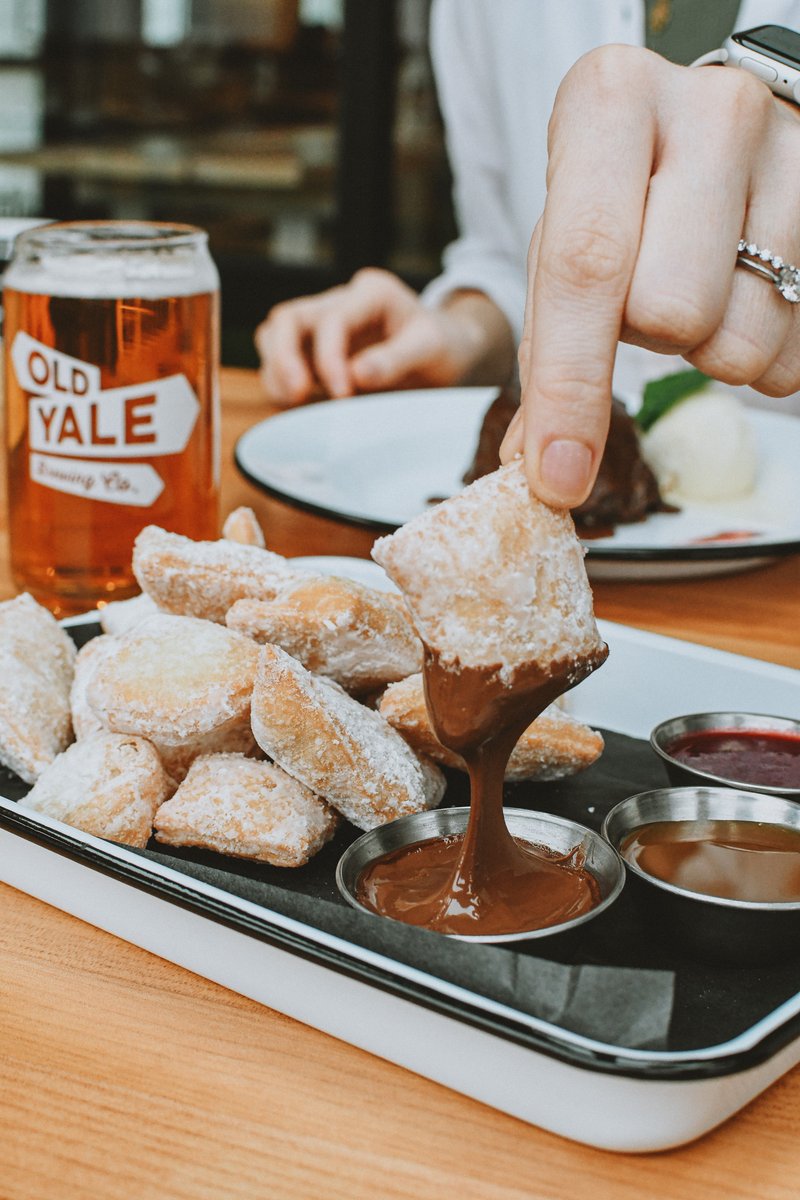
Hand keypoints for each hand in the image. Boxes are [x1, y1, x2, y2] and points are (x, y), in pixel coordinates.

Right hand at [255, 268, 514, 404]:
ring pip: (276, 334)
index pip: (332, 320)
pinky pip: (282, 359)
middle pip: (288, 318)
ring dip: (277, 369)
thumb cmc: (443, 345)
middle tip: (297, 394)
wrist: (449, 350)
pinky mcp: (316, 349)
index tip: (343, 395)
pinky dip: (281, 380)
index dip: (329, 359)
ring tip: (295, 400)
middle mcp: (341, 301)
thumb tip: (357, 375)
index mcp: (372, 292)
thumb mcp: (433, 348)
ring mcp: (324, 324)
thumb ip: (397, 360)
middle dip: (284, 357)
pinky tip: (298, 403)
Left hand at [501, 46, 799, 506]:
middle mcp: (710, 109)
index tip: (558, 477)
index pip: (585, 266)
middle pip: (671, 311)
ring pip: (739, 342)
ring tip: (700, 294)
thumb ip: (545, 350)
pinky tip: (743, 302)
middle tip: (647, 304)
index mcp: (609, 102)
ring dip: (706, 353)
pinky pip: (793, 353)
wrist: (710, 127)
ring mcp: (790, 151)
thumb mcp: (562, 238)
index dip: (569, 387)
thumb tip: (538, 466)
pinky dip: (760, 358)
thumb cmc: (619, 191)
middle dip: (648, 341)